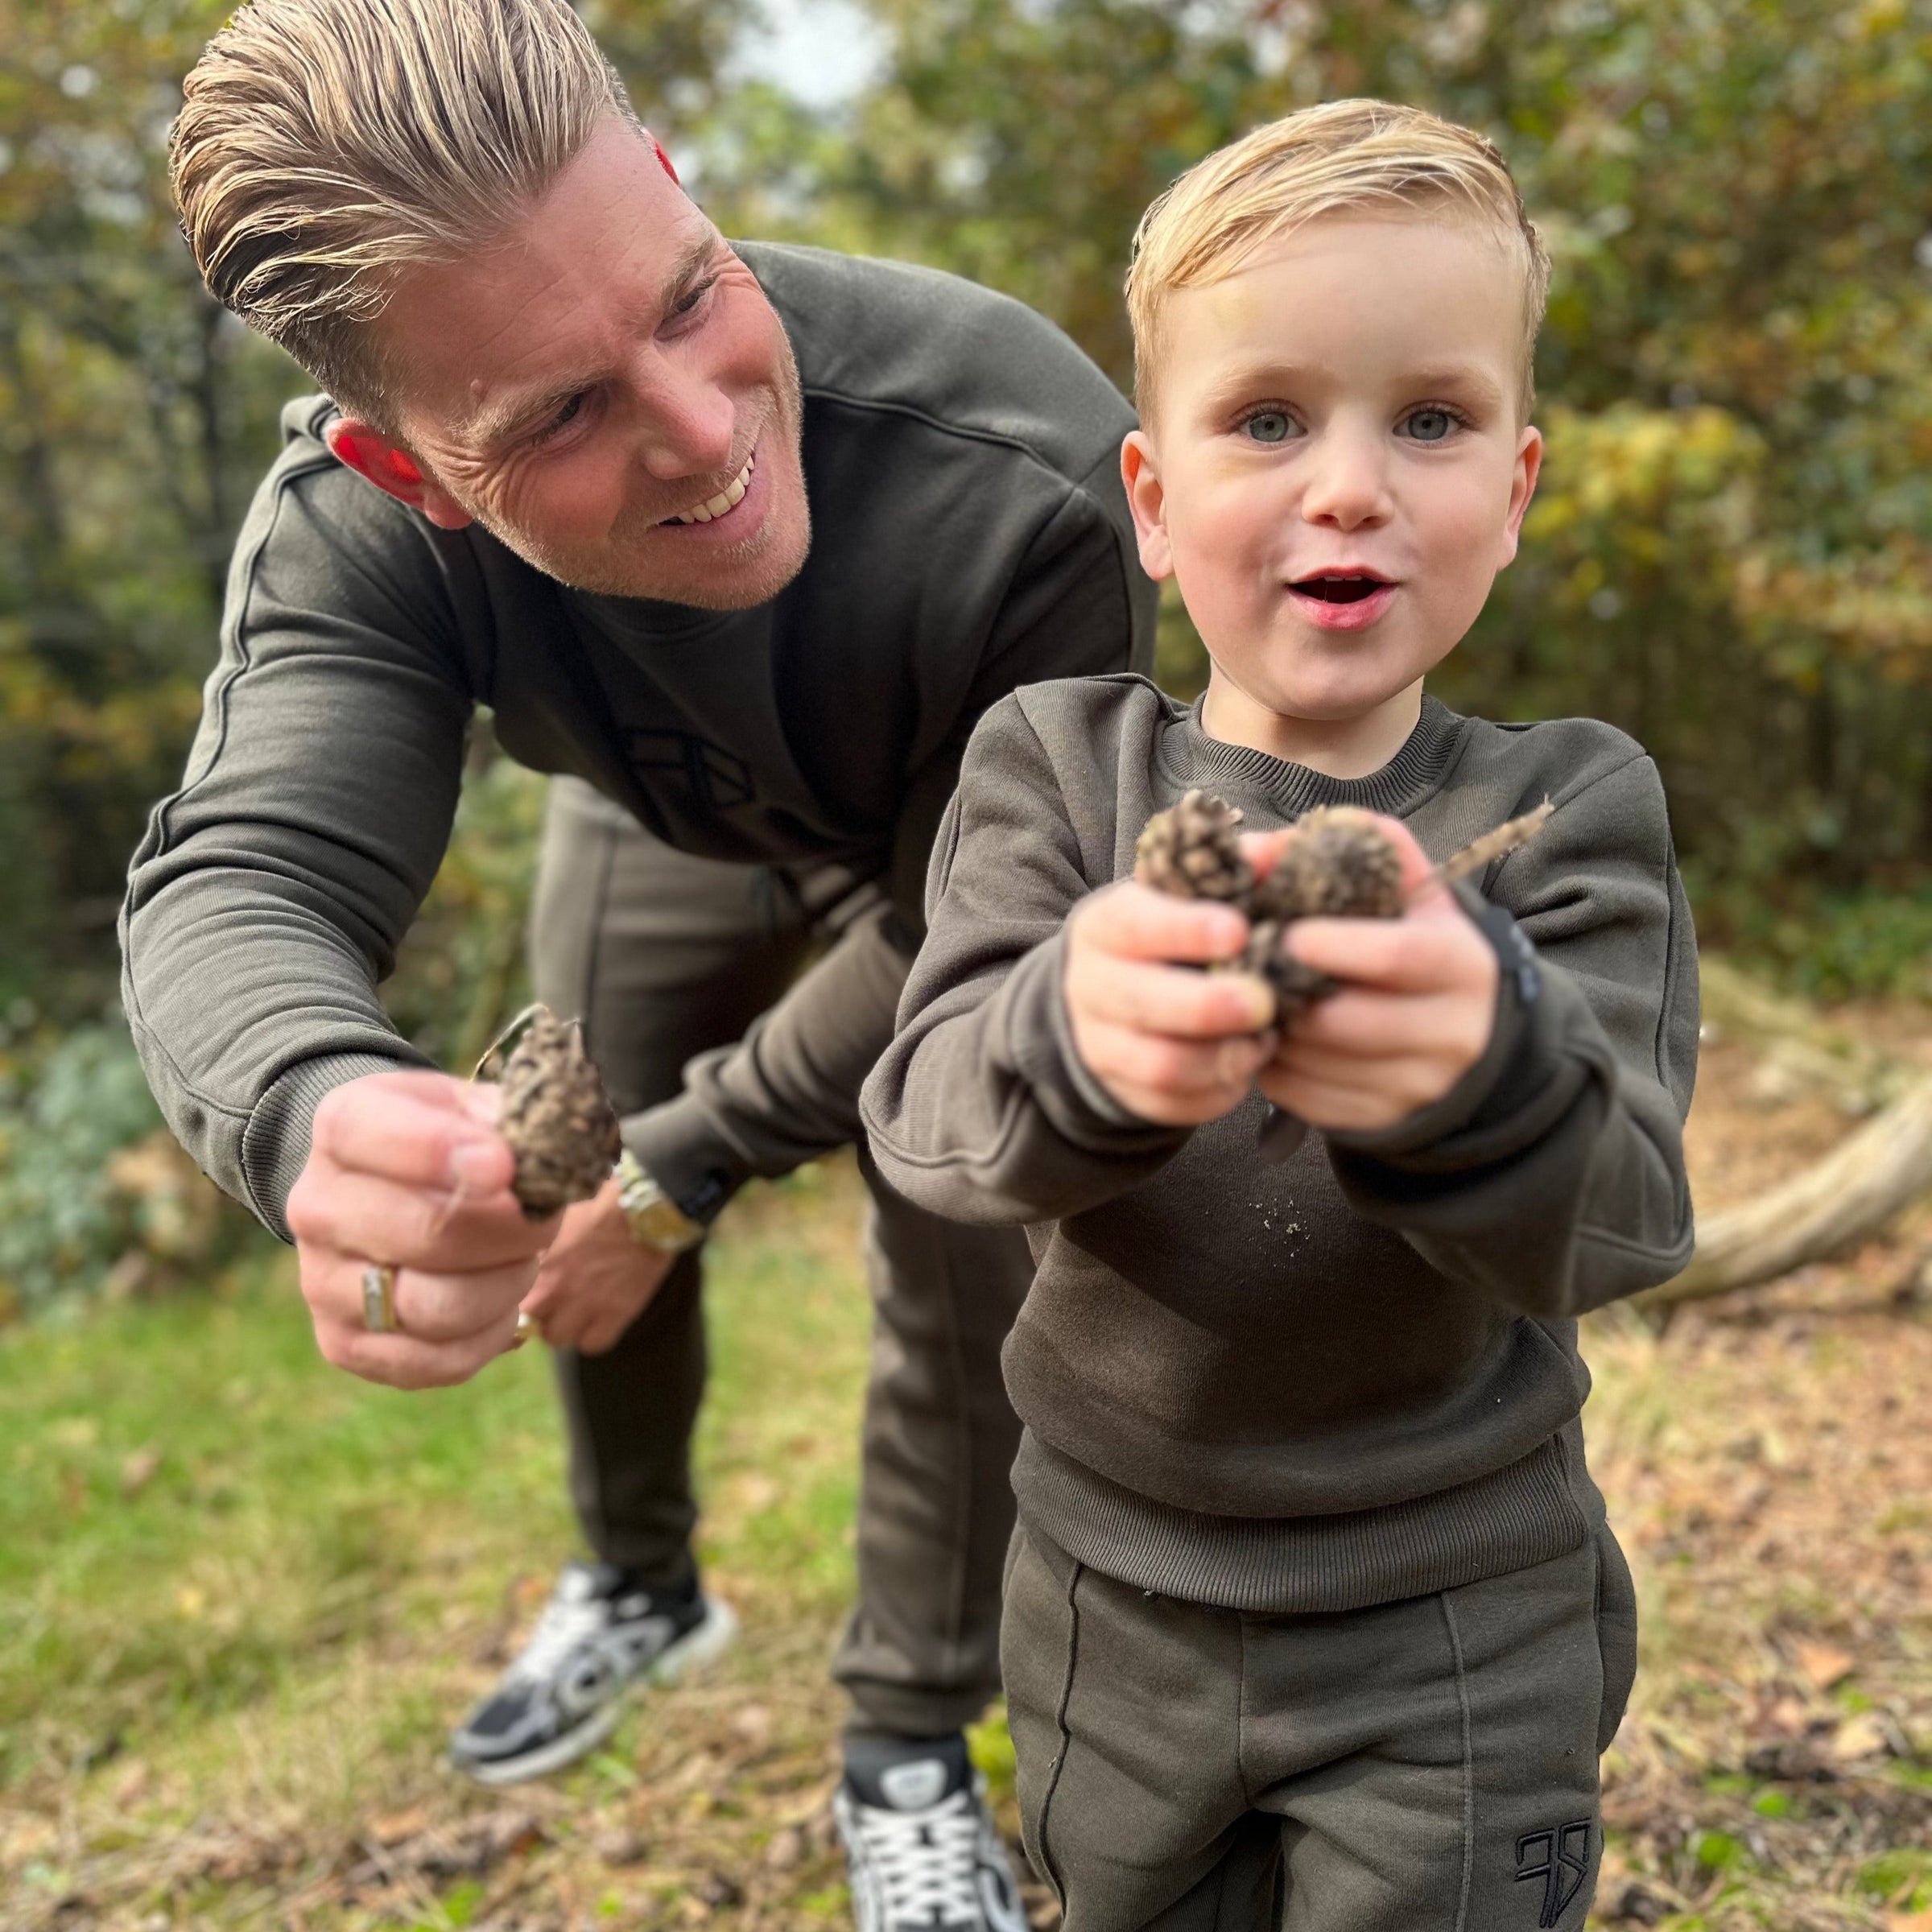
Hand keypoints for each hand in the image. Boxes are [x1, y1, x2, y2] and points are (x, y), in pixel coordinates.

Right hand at [286, 1070, 557, 1388]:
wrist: (388, 1192)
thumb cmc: (447, 1142)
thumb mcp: (470, 1108)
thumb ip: (502, 1122)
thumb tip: (527, 1165)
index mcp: (342, 1129)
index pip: (377, 1136)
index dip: (444, 1152)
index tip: (503, 1166)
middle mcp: (317, 1207)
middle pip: (426, 1232)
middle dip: (509, 1230)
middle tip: (542, 1219)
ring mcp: (322, 1282)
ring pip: (435, 1307)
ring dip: (506, 1284)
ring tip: (524, 1260)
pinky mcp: (344, 1344)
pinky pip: (437, 1361)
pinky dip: (490, 1334)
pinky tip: (501, 1303)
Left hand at [520, 1177, 674, 1354]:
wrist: (646, 1208)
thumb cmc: (601, 1204)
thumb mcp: (556, 1218)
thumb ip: (534, 1245)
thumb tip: (516, 1257)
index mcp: (538, 1261)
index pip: (509, 1298)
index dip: (515, 1299)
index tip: (528, 1293)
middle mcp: (557, 1286)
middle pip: (530, 1323)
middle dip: (538, 1315)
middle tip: (553, 1302)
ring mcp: (586, 1303)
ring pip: (558, 1339)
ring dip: (564, 1327)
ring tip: (577, 1310)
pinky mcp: (616, 1313)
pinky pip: (592, 1345)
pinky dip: (594, 1337)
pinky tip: (600, 1318)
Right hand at [1064, 853, 1278, 1124]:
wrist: (1105, 1000)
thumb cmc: (1166, 937)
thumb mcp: (1186, 897)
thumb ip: (1234, 870)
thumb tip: (1280, 849)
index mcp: (1105, 926)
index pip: (1134, 926)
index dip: (1185, 930)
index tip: (1238, 931)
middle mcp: (1091, 986)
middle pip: (1142, 1003)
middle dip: (1208, 1006)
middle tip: (1265, 1001)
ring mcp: (1102, 1045)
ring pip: (1161, 1065)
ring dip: (1222, 1056)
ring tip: (1265, 1038)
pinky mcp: (1124, 1092)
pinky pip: (1173, 1105)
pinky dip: (1218, 1092)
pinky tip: (1247, 1066)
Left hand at [1257, 816, 1498, 1132]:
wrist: (1467, 1026)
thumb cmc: (1414, 938)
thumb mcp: (1406, 886)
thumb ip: (1348, 844)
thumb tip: (1258, 847)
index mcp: (1460, 963)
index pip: (1394, 957)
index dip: (1331, 945)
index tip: (1284, 932)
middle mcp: (1451, 1032)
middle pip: (1345, 1020)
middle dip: (1285, 993)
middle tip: (1248, 968)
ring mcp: (1418, 1084)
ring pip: (1318, 1063)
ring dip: (1273, 1030)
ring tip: (1254, 998)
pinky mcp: (1383, 1118)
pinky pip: (1306, 1098)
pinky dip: (1274, 1067)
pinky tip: (1268, 1037)